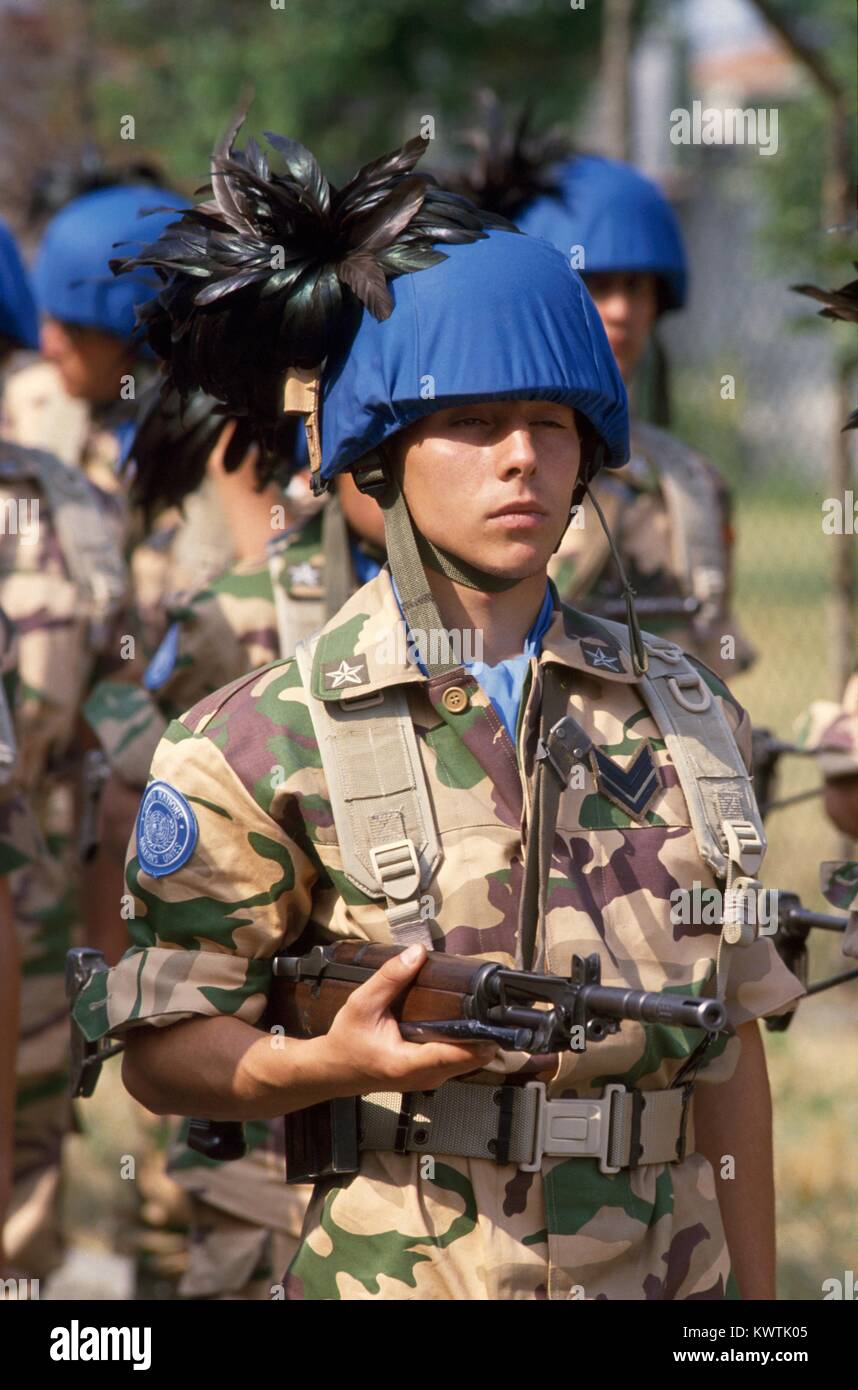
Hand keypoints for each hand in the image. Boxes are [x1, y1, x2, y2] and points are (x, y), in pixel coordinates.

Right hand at [315, 944, 496, 1096]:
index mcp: (407, 1064)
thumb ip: (390, 978)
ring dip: (477, 1041)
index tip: (496, 1022)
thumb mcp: (362, 1003)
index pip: (454, 1056)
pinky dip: (466, 1046)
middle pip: (469, 1061)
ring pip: (466, 1064)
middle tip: (494, 1007)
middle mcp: (422, 1077)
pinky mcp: (427, 1077)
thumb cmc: (347, 1039)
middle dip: (484, 1036)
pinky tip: (467, 1024)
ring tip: (485, 1012)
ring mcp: (427, 1080)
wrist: (333, 1069)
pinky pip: (456, 1063)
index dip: (480, 1040)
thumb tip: (418, 952)